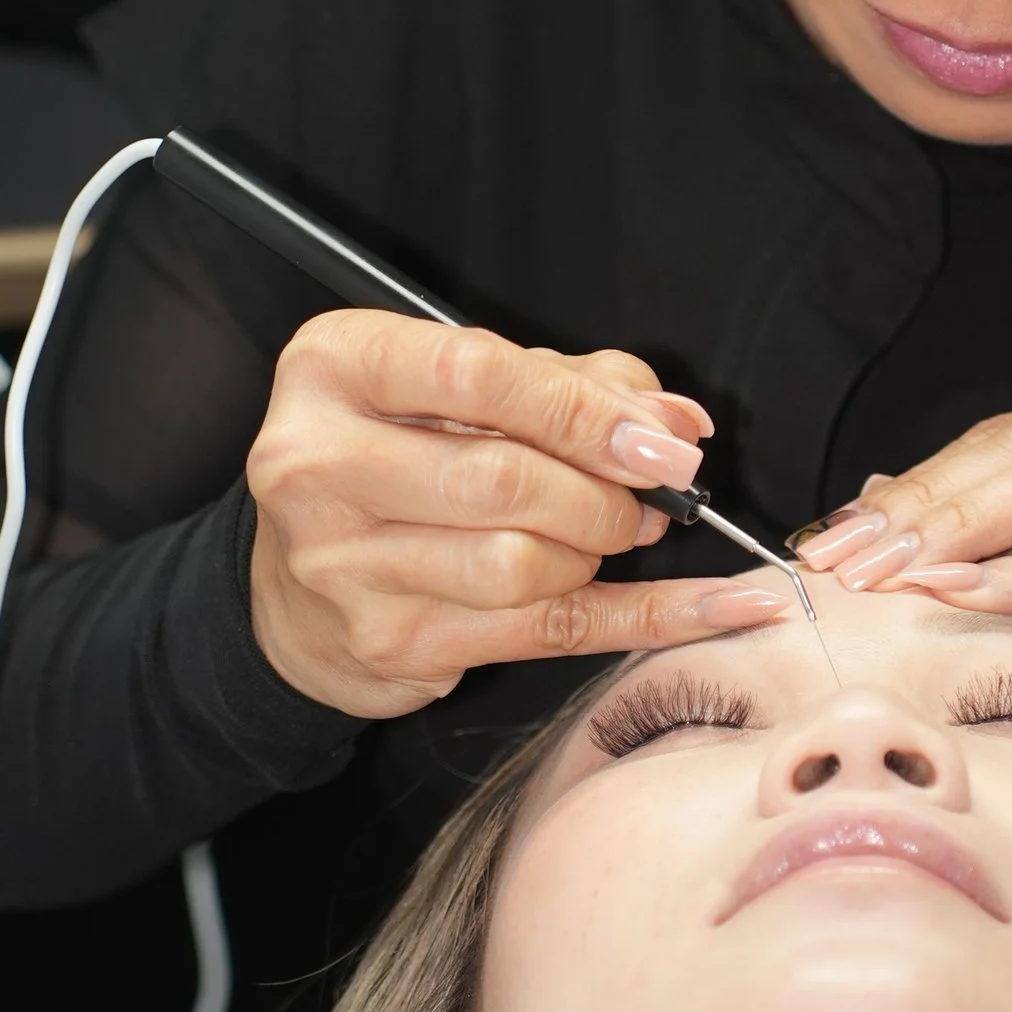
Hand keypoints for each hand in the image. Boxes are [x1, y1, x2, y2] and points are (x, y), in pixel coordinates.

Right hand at [246, 313, 786, 720]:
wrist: (293, 593)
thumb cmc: (390, 465)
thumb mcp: (458, 392)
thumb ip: (568, 385)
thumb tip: (675, 421)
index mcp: (333, 368)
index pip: (475, 373)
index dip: (584, 409)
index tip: (659, 439)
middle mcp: (317, 463)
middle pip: (504, 479)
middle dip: (603, 491)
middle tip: (652, 495)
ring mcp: (343, 563)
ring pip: (520, 563)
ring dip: (594, 550)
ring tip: (608, 535)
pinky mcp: (387, 643)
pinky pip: (547, 631)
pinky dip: (647, 617)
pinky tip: (718, 606)